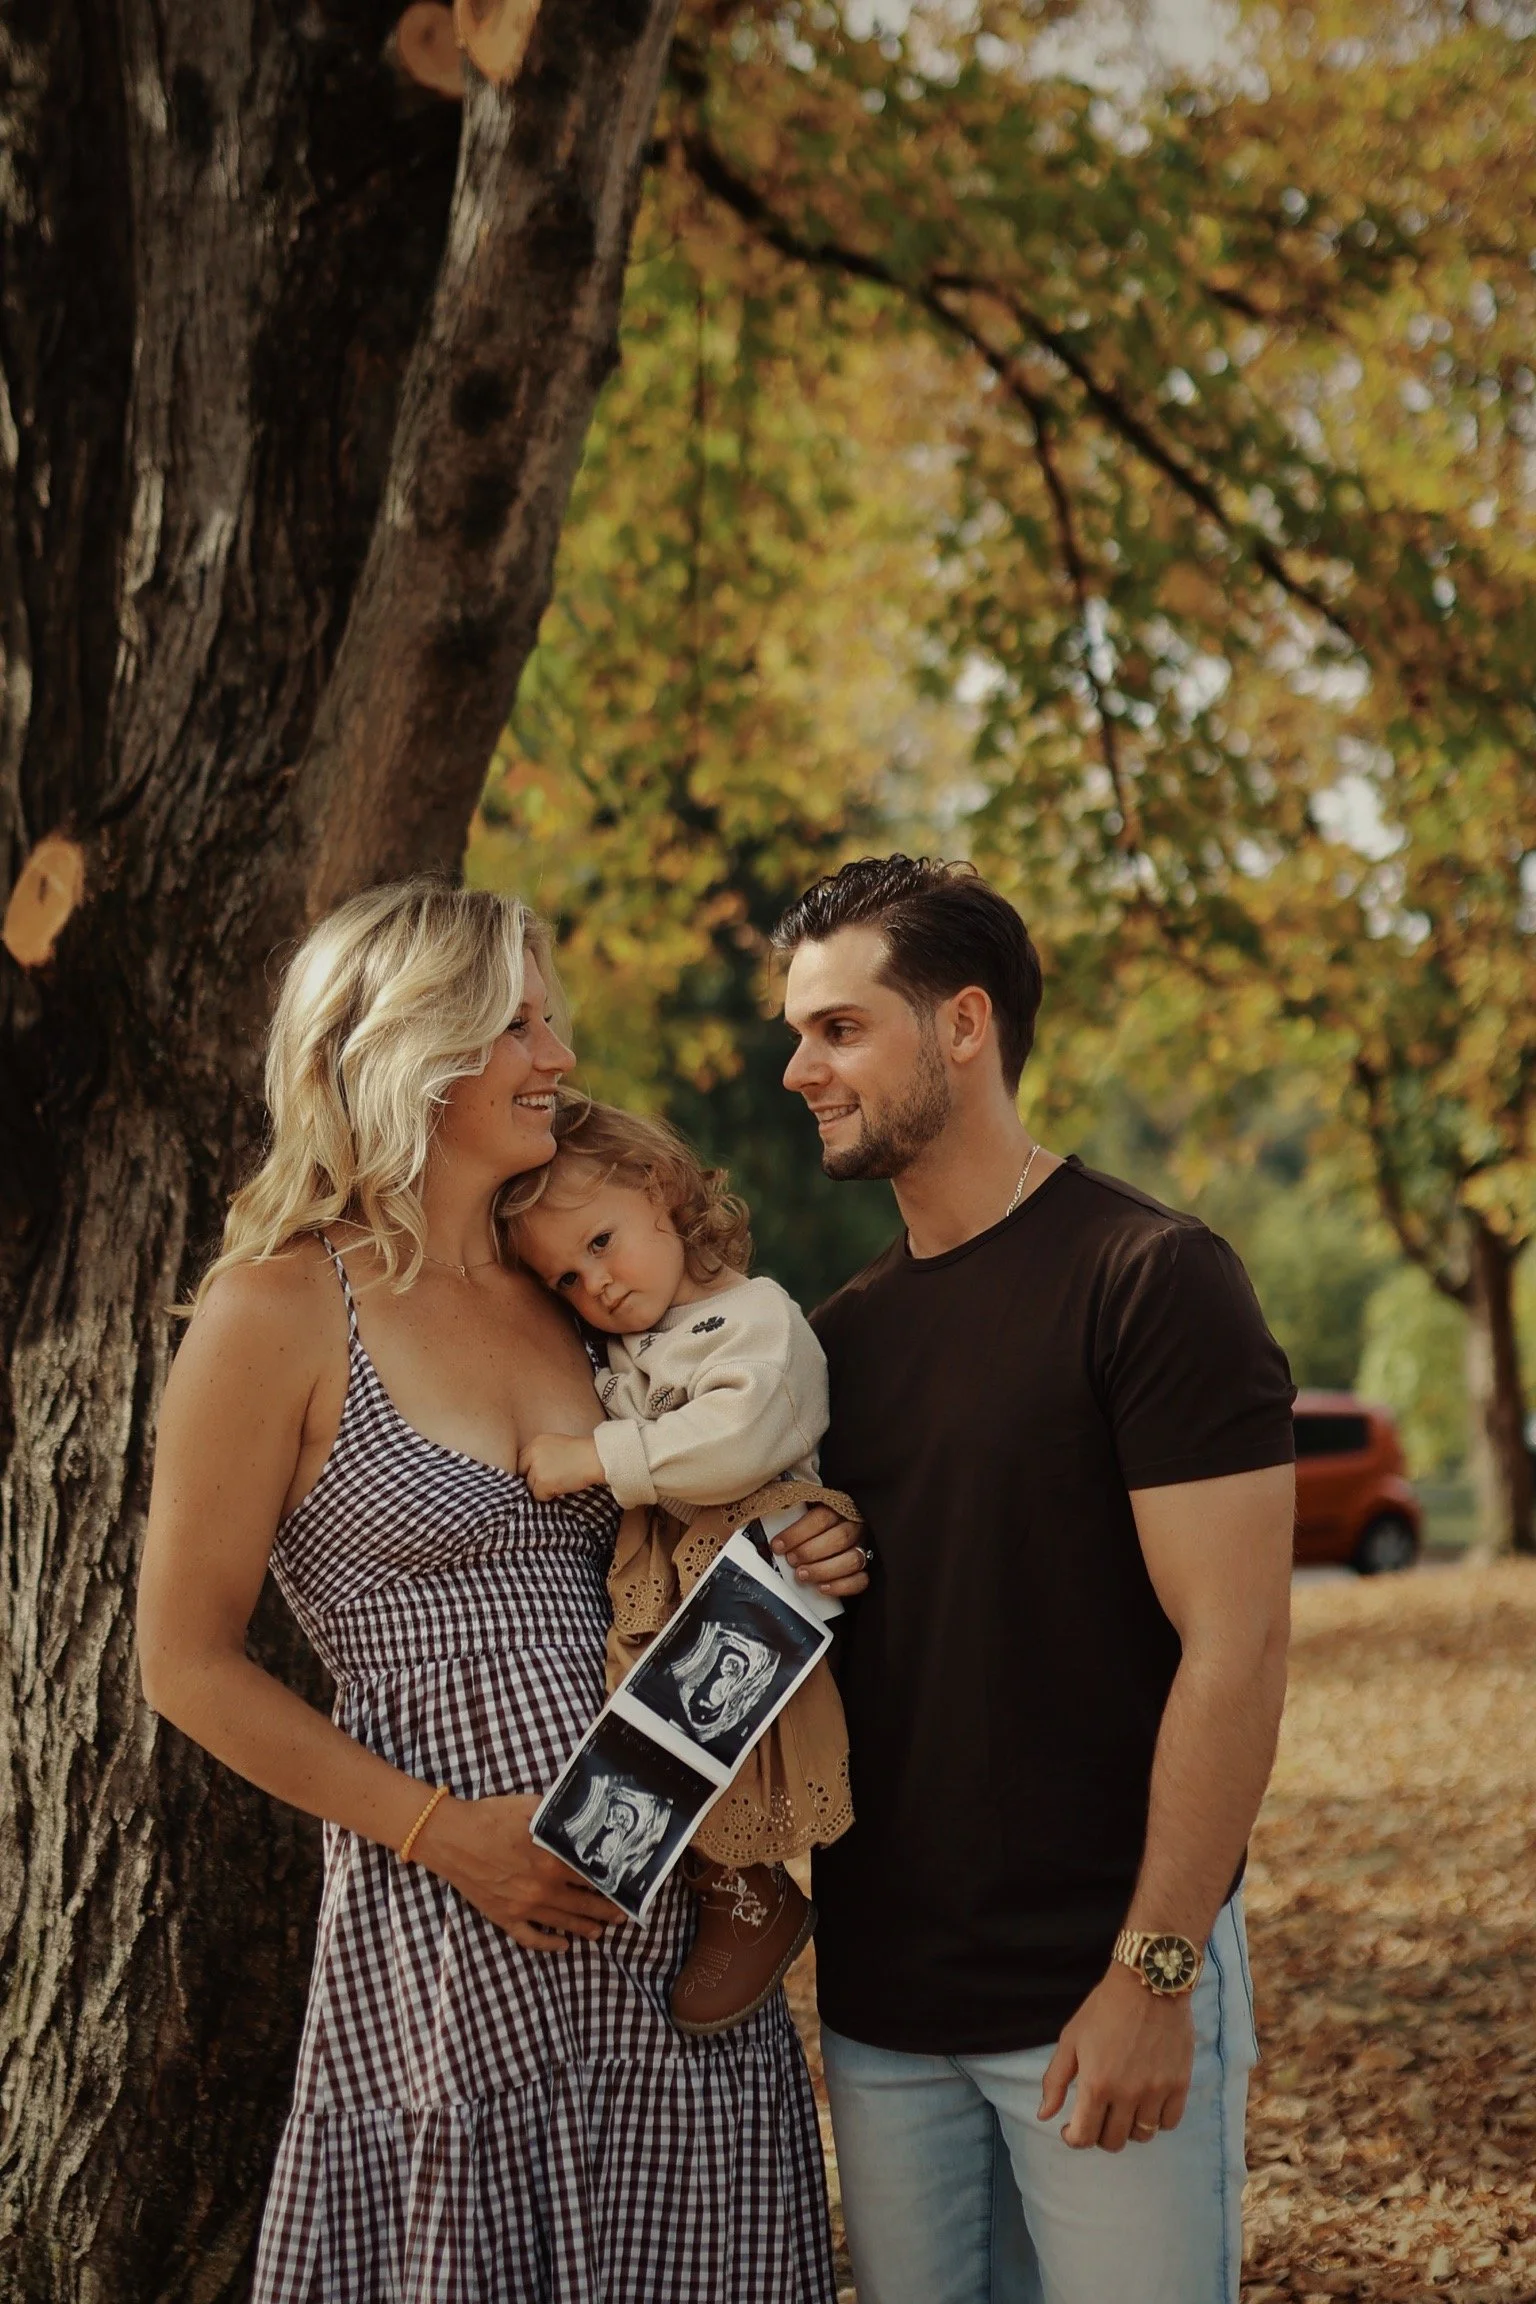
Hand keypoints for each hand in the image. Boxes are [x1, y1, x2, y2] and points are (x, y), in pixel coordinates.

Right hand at [413, 1791, 624, 1951]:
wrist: (451, 1836)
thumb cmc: (490, 1816)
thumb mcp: (530, 1806)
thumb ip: (558, 1815)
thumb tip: (580, 1816)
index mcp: (551, 1859)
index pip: (591, 1876)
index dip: (610, 1883)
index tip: (625, 1887)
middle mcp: (542, 1887)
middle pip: (583, 1903)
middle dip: (606, 1910)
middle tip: (622, 1915)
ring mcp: (523, 1906)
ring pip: (562, 1922)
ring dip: (584, 1928)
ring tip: (600, 1932)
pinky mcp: (504, 1916)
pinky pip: (530, 1938)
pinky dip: (548, 1944)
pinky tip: (563, 1945)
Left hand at [519, 1432, 604, 1499]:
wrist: (595, 1458)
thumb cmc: (582, 1453)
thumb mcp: (557, 1445)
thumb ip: (542, 1454)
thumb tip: (532, 1470)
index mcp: (536, 1442)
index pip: (521, 1459)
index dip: (528, 1469)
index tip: (537, 1475)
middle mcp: (533, 1453)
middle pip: (521, 1472)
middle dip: (531, 1479)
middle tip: (546, 1482)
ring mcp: (536, 1468)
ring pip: (530, 1486)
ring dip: (542, 1488)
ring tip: (559, 1483)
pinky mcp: (542, 1482)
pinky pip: (538, 1496)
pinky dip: (548, 1496)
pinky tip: (561, 1488)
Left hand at [771, 1505, 870, 1597]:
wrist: (832, 1532)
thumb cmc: (815, 1524)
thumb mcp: (804, 1512)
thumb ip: (792, 1517)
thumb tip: (774, 1531)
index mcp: (840, 1508)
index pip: (822, 1518)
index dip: (798, 1533)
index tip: (779, 1545)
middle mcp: (855, 1527)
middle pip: (839, 1538)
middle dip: (810, 1552)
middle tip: (792, 1560)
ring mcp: (863, 1548)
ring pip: (852, 1560)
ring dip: (823, 1570)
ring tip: (802, 1574)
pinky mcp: (868, 1569)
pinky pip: (861, 1581)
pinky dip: (841, 1586)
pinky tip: (822, 1587)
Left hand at [1037, 1964, 1194, 2150]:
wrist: (1148, 1981)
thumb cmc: (1105, 2007)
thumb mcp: (1071, 2038)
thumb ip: (1055, 2080)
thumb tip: (1044, 2115)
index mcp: (1096, 2084)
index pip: (1084, 2138)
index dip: (1073, 2138)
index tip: (1071, 2128)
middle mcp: (1127, 2094)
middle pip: (1113, 2142)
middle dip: (1099, 2134)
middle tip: (1097, 2115)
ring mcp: (1156, 2091)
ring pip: (1142, 2136)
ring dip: (1128, 2128)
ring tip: (1122, 2108)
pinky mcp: (1180, 2084)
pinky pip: (1169, 2123)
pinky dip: (1156, 2120)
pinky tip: (1147, 2103)